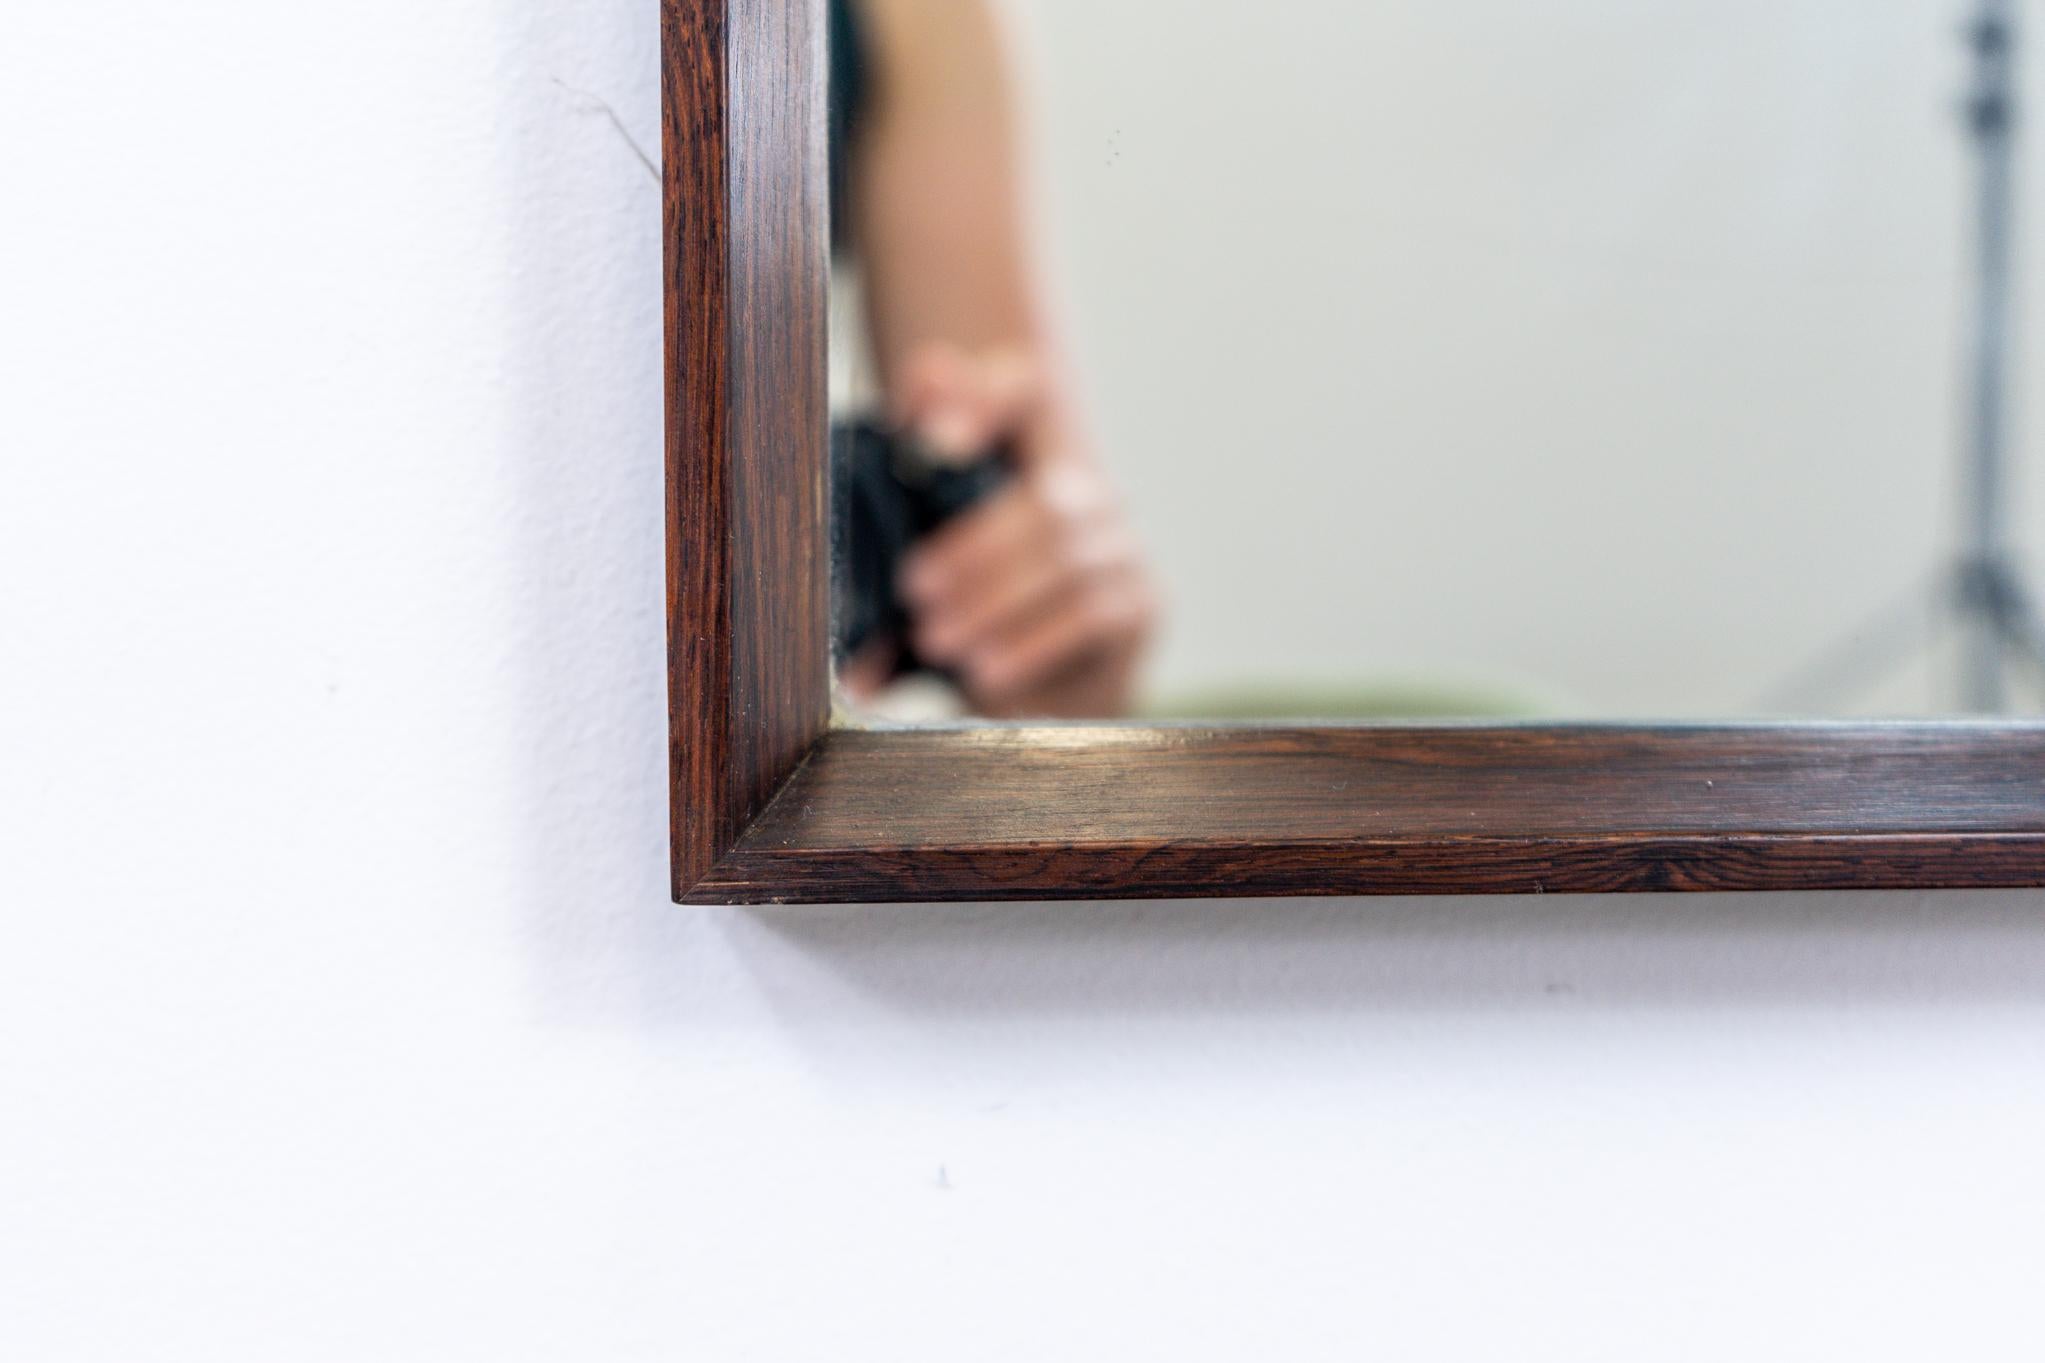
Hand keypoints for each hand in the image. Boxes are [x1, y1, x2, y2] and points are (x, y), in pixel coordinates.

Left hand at [892, 344, 1155, 717]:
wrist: (1035, 695)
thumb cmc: (967, 607)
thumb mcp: (919, 544)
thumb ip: (908, 470)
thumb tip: (933, 405)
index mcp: (1041, 453)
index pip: (1024, 390)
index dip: (986, 396)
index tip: (932, 440)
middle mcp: (1095, 489)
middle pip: (1046, 502)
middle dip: (975, 552)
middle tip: (916, 594)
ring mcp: (1128, 546)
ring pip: (1067, 562)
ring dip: (995, 604)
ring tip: (940, 641)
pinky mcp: (1144, 605)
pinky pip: (1091, 616)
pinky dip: (1031, 644)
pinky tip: (986, 673)